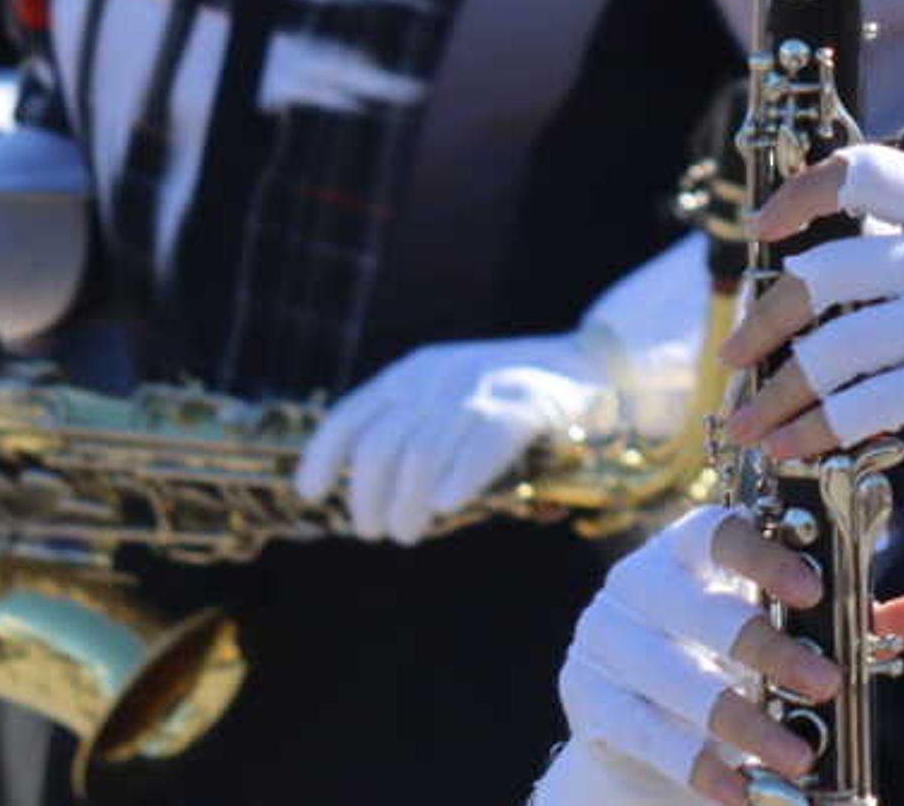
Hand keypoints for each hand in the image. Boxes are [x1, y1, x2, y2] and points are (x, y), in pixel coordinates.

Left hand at [294, 338, 605, 543]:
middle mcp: (441, 375)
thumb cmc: (512, 405)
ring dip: (409, 501)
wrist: (594, 370)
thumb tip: (367, 502)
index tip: (309, 493)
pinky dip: (461, 475)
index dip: (325, 454)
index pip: (353, 414)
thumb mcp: (449, 407)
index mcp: (414, 373)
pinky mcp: (528, 404)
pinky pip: (484, 441)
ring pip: (427, 450)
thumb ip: (411, 437)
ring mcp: (486, 386)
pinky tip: (447, 504)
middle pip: (385, 443)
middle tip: (375, 531)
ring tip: (406, 533)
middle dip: (370, 494)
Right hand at [541, 505, 903, 805]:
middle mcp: (637, 582)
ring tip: (799, 760)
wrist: (635, 730)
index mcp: (686, 549)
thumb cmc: (722, 662)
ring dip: (744, 724)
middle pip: (702, 609)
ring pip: (677, 680)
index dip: (764, 555)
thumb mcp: (781, 635)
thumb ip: (846, 621)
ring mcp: (604, 638)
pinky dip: (699, 766)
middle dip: (769, 650)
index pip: (719, 531)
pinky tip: (741, 792)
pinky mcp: (586, 696)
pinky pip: (646, 732)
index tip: (813, 591)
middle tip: (829, 685)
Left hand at [719, 144, 903, 477]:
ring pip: (830, 349)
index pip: (863, 170)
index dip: (800, 194)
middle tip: (732, 357)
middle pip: (822, 273)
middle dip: (761, 323)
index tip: (763, 231)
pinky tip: (792, 446)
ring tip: (749, 423)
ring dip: (775, 393)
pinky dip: (815, 429)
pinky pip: (863, 405)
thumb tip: (825, 245)